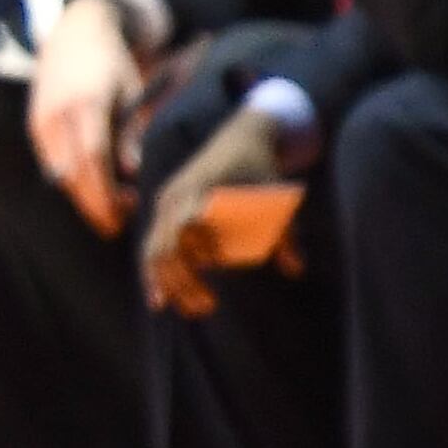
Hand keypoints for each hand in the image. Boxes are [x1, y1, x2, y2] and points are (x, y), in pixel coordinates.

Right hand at [27, 0, 145, 232]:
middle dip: (95, 204)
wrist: (76, 30)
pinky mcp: (35, 123)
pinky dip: (70, 179)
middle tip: (117, 224)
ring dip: (83, 196)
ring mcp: (42, 118)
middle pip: (74, 173)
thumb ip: (129, 132)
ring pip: (60, 172)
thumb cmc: (112, 63)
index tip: (122, 214)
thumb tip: (130, 173)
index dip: (106, 193)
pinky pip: (52, 162)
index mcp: (87, 102)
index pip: (94, 159)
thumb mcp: (130, 92)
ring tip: (109, 207)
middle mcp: (59, 112)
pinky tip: (90, 186)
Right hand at [139, 108, 291, 316]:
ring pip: (153, 250)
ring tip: (195, 309)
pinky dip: (154, 273)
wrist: (241, 138)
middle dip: (181, 281)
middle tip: (207, 307)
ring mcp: (166, 202)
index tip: (217, 264)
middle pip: (166, 246)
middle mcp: (175, 194)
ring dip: (169, 283)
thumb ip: (285, 234)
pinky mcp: (165, 209)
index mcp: (199, 188)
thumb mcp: (277, 197)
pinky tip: (160, 301)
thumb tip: (296, 270)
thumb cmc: (260, 169)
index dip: (196, 250)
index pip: (186, 224)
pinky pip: (151, 245)